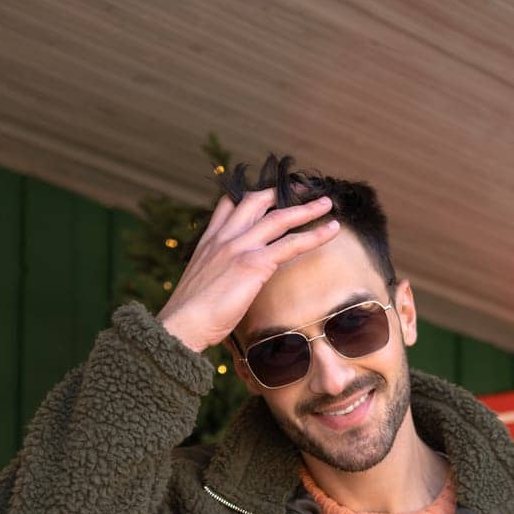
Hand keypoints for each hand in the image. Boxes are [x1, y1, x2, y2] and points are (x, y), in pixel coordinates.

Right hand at [157, 187, 339, 353]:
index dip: (251, 196)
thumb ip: (215, 276)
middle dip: (281, 191)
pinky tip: (332, 229)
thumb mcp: (200, 287)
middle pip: (256, 201)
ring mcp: (239, 247)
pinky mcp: (253, 263)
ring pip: (279, 217)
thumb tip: (227, 286)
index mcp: (209, 241)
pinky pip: (291, 244)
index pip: (229, 206)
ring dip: (307, 208)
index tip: (268, 192)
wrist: (182, 325)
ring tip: (327, 203)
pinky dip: (315, 235)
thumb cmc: (190, 317)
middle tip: (302, 188)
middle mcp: (224, 237)